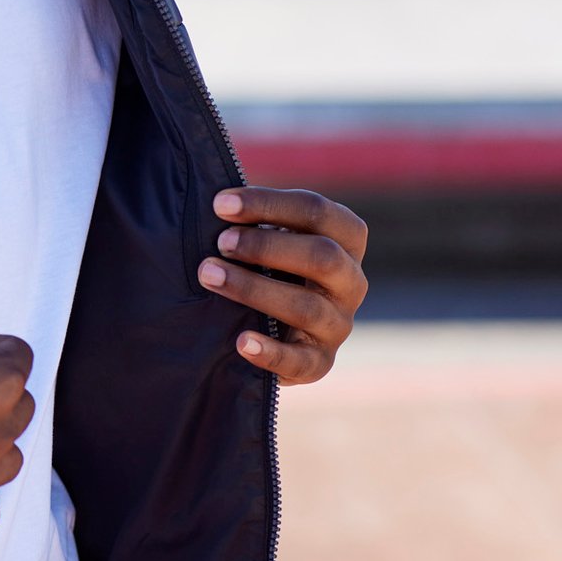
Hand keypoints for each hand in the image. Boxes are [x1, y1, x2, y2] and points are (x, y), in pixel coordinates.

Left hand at [199, 187, 367, 384]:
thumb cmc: (266, 263)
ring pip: (307, 307)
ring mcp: (339, 324)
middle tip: (220, 242)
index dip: (269, 204)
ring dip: (254, 289)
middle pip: (321, 256)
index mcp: (346, 239)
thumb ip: (254, 217)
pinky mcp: (320, 362)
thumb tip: (218, 199)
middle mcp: (351, 281)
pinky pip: (301, 361)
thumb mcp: (270, 234)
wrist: (274, 325)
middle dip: (266, 246)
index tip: (220, 204)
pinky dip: (271, 352)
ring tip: (209, 275)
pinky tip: (240, 341)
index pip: (317, 212)